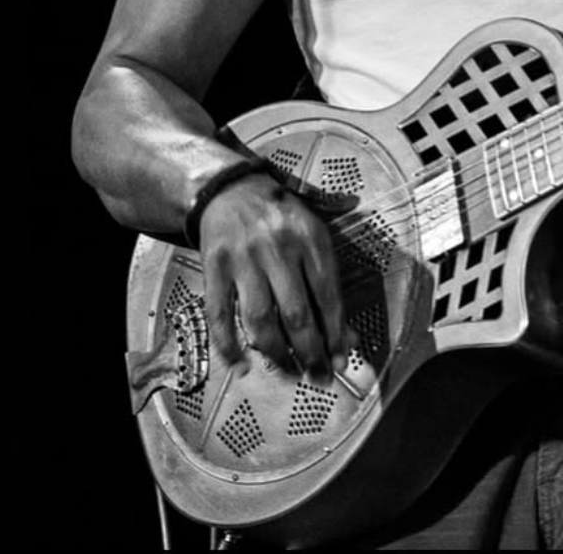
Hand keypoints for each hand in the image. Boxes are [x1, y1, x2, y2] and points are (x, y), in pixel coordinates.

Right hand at [199, 173, 350, 378]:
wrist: (230, 188)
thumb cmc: (280, 213)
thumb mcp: (316, 224)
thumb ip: (331, 271)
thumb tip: (348, 326)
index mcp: (310, 238)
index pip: (328, 295)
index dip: (336, 332)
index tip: (340, 359)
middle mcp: (278, 249)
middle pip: (296, 313)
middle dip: (310, 352)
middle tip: (318, 376)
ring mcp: (244, 260)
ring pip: (260, 319)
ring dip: (275, 352)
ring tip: (288, 372)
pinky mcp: (214, 268)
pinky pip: (220, 314)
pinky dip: (228, 344)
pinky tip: (240, 365)